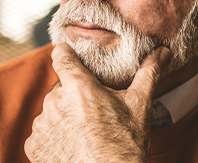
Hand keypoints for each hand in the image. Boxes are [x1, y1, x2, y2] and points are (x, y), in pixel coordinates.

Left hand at [24, 43, 170, 162]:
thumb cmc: (126, 145)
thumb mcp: (140, 105)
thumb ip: (148, 73)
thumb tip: (163, 52)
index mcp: (78, 86)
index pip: (61, 55)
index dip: (68, 54)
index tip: (73, 58)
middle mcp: (54, 102)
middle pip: (60, 87)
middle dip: (74, 95)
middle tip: (93, 110)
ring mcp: (41, 125)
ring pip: (51, 111)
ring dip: (63, 116)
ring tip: (85, 132)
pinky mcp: (34, 146)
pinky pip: (42, 134)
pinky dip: (54, 137)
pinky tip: (73, 146)